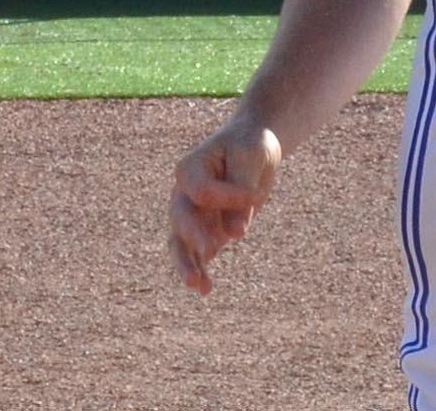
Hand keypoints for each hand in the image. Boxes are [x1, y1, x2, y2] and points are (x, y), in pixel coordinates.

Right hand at [169, 116, 280, 294]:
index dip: (228, 197)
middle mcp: (184, 193)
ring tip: (197, 284)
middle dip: (192, 235)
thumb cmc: (249, 146)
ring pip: (180, 242)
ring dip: (187, 262)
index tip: (255, 195)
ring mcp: (193, 214)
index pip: (203, 191)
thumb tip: (235, 234)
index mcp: (189, 169)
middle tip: (206, 249)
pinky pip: (198, 254)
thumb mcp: (250, 156)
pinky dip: (200, 270)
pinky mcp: (206, 231)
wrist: (253, 150)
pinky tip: (206, 290)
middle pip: (180, 217)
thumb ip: (240, 191)